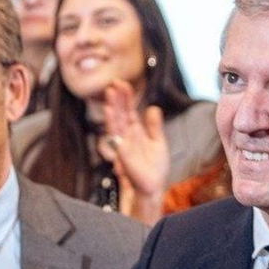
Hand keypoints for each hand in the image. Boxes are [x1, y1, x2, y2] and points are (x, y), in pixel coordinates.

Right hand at [97, 81, 169, 224]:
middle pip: (120, 113)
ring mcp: (122, 142)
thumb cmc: (154, 169)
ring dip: (112, 105)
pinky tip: (109, 109)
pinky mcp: (121, 150)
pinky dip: (112, 120)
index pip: (129, 111)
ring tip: (110, 91)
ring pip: (116, 120)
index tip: (124, 84)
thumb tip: (153, 108)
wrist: (152, 187)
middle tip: (115, 81)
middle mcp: (127, 136)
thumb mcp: (158, 142)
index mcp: (136, 132)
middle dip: (118, 97)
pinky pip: (115, 133)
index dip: (126, 98)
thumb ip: (154, 126)